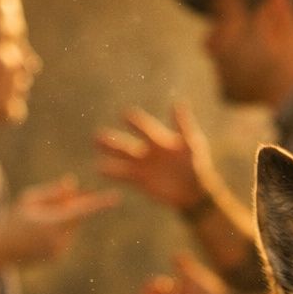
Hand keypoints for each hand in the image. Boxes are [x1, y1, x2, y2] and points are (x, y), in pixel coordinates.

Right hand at [0, 175, 117, 264]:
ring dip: (60, 219)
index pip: (82, 211)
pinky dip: (56, 231)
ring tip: (36, 222)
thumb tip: (73, 184)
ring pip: (70, 227)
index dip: (100, 203)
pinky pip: (64, 237)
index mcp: (53, 224)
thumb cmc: (12, 221)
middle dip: (72, 205)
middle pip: (75, 217)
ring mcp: (60, 250)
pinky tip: (37, 234)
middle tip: (65, 195)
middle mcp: (60, 240)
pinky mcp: (58, 257)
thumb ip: (52, 192)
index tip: (117, 197)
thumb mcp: (28, 200)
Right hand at [95, 103, 220, 211]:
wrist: (195, 191)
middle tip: (97, 134)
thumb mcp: (192, 142)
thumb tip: (178, 102)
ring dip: (109, 152)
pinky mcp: (141, 179)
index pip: (144, 127)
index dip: (135, 121)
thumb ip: (183, 124)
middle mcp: (148, 150)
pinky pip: (123, 175)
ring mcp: (143, 165)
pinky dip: (111, 171)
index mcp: (160, 139)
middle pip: (127, 143)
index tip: (124, 114)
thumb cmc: (197, 164)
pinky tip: (98, 168)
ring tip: (95, 147)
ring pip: (122, 157)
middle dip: (113, 139)